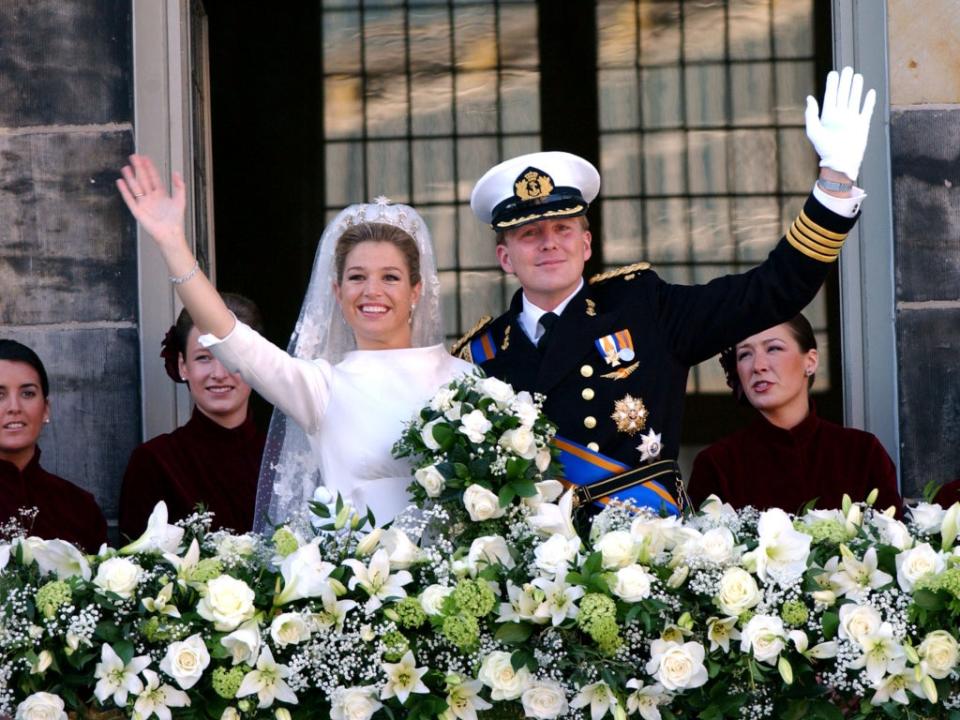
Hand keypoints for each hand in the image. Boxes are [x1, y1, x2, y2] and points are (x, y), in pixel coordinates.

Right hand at [116, 154, 186, 247]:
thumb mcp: (180, 200)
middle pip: (143, 180)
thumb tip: (176, 172)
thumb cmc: (176, 220)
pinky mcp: (137, 211)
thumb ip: (179, 186)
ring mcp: (143, 203)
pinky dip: (124, 191)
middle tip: (133, 157)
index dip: (149, 168)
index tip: (145, 158)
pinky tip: (120, 182)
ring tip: (125, 167)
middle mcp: (151, 197)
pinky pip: (129, 199)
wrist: (170, 234)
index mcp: (161, 194)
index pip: (154, 177)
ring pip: (135, 187)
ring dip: (130, 177)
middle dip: (138, 168)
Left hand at [804, 66, 875, 181]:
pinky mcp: (862, 125)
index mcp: (828, 117)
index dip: (832, 85)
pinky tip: (870, 92)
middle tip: (847, 69)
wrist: (841, 162)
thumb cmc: (825, 149)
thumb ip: (811, 114)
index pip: (831, 96)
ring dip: (856, 88)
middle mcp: (840, 116)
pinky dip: (869, 101)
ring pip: (854, 99)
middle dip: (845, 82)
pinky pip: (866, 110)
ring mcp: (852, 120)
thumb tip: (810, 98)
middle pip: (843, 95)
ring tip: (857, 76)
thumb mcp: (814, 131)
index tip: (834, 73)